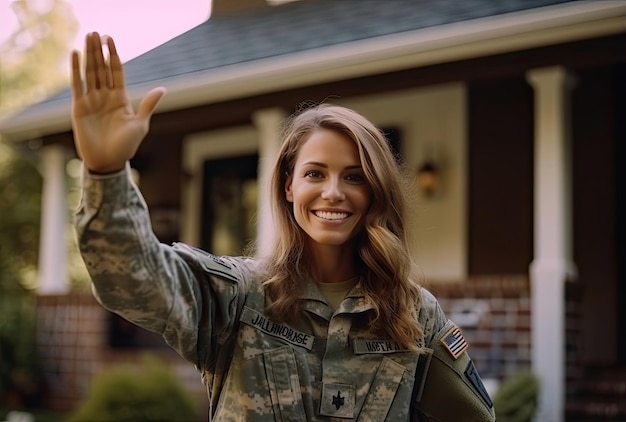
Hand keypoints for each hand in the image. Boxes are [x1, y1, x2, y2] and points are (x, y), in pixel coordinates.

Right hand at [70, 32, 165, 172]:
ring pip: (89, 73)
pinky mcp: (79, 107)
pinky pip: (77, 85)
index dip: (113, 55)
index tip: (110, 39)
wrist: (108, 162)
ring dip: (88, 55)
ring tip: (86, 37)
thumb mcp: (139, 124)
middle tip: (96, 32)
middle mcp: (105, 96)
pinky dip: (76, 70)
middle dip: (98, 50)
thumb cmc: (126, 147)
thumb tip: (162, 88)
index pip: (116, 71)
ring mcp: (91, 101)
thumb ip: (148, 105)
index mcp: (120, 98)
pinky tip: (75, 54)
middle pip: (101, 68)